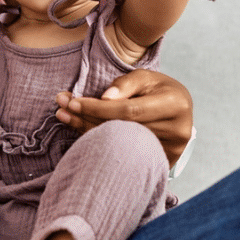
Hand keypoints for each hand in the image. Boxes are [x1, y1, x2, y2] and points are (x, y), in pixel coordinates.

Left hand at [55, 69, 191, 164]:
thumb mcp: (144, 77)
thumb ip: (125, 85)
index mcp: (175, 105)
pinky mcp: (164, 162)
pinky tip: (82, 132)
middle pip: (121, 129)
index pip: (128, 111)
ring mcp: (171, 150)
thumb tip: (104, 98)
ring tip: (64, 117)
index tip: (72, 103)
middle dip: (87, 118)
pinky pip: (126, 153)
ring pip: (120, 143)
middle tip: (60, 109)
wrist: (179, 109)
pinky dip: (102, 142)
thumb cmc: (158, 88)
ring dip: (88, 131)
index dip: (98, 108)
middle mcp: (177, 131)